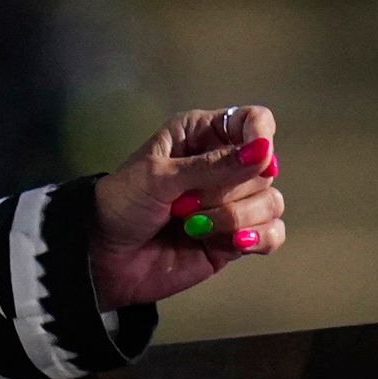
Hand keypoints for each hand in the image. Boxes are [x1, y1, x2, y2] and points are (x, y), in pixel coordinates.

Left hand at [89, 106, 285, 308]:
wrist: (104, 258)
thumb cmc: (123, 203)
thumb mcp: (158, 176)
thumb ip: (211, 166)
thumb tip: (262, 152)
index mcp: (203, 136)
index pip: (254, 121)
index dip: (261, 136)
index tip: (257, 157)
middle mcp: (224, 165)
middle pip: (264, 168)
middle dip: (230, 190)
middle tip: (187, 204)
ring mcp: (232, 204)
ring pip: (270, 202)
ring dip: (236, 217)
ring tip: (195, 228)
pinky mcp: (236, 239)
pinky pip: (273, 234)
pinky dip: (259, 238)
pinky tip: (234, 243)